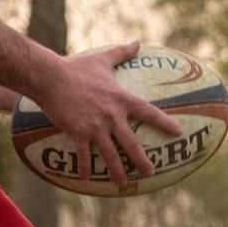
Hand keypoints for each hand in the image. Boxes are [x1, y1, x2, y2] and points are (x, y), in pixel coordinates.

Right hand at [33, 42, 181, 190]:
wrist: (50, 77)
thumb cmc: (76, 67)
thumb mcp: (102, 59)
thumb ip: (122, 53)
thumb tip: (137, 42)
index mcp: (120, 99)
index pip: (148, 112)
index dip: (164, 123)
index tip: (177, 132)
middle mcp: (111, 115)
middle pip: (132, 143)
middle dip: (142, 160)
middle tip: (151, 172)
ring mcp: (95, 126)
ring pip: (110, 155)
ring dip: (118, 172)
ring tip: (123, 184)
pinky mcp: (77, 133)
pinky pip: (84, 155)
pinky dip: (86, 168)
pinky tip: (87, 178)